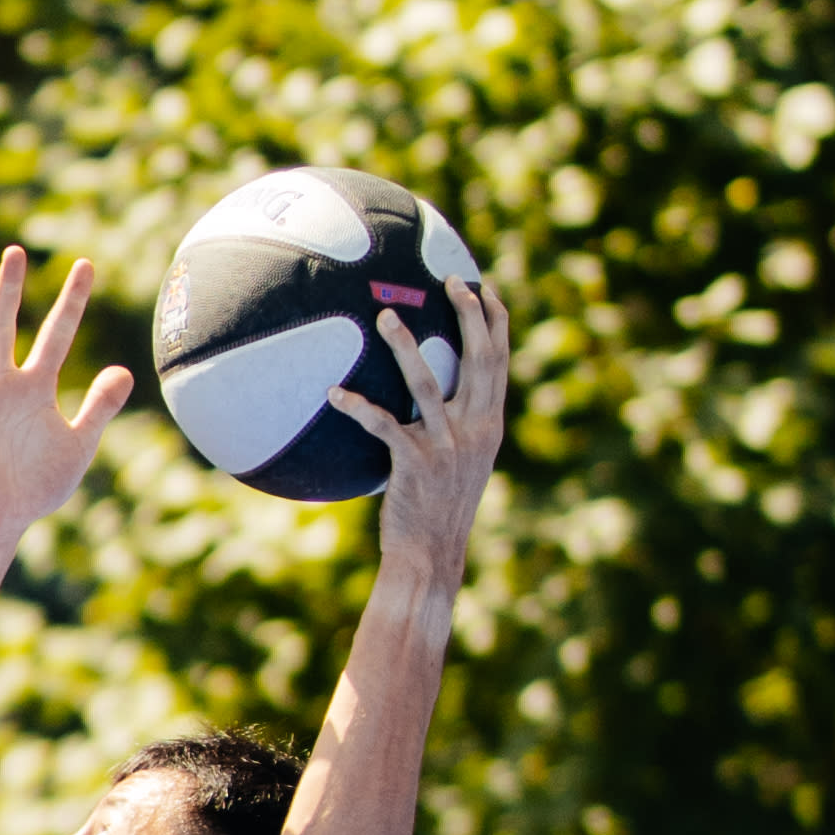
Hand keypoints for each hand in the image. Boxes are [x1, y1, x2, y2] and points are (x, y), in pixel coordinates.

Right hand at [0, 243, 128, 566]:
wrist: (5, 519)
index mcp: (36, 386)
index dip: (71, 302)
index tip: (85, 265)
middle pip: (4, 328)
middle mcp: (4, 386)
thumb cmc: (39, 482)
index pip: (56, 334)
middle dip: (10, 291)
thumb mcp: (79, 444)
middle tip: (15, 251)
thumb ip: (100, 407)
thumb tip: (125, 370)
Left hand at [341, 270, 509, 597]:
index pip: (500, 364)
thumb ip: (456, 425)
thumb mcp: (461, 462)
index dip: (497, 323)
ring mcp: (446, 445)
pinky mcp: (415, 462)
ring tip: (385, 316)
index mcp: (489, 427)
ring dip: (405, 347)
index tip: (488, 289)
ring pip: (428, 383)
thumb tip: (434, 392)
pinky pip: (383, 425)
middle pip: (478, 360)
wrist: (431, 555)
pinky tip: (334, 393)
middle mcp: (474, 430)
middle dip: (469, 314)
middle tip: (452, 280)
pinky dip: (357, 408)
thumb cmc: (438, 508)